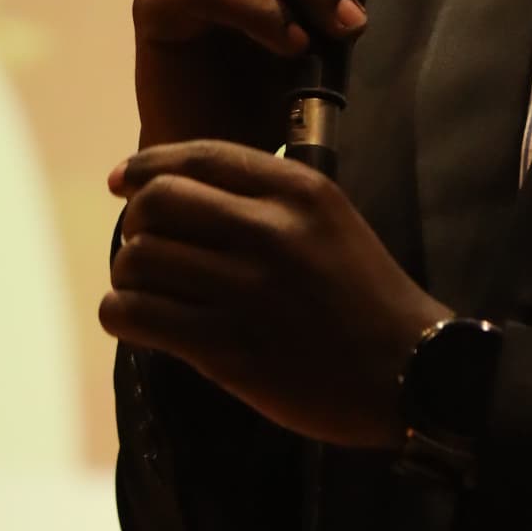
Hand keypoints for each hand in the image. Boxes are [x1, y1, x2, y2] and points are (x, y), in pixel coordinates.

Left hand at [100, 138, 447, 444]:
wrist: (408, 372)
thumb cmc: (365, 296)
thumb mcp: (329, 221)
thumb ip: (265, 199)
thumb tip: (171, 189)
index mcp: (297, 191)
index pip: (197, 157)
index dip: (145, 166)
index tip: (123, 182)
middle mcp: (268, 230)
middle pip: (155, 204)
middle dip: (137, 226)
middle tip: (150, 251)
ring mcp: (245, 290)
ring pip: (137, 260)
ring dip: (129, 276)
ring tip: (149, 292)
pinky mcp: (225, 348)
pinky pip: (135, 315)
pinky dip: (123, 316)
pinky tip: (140, 323)